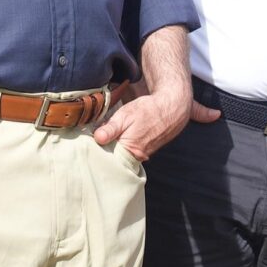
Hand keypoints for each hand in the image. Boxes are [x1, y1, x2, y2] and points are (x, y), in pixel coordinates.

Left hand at [94, 88, 212, 161]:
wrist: (172, 108)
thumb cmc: (148, 110)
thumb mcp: (125, 115)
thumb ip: (111, 128)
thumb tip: (98, 138)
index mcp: (130, 150)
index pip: (107, 157)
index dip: (100, 148)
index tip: (95, 140)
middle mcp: (137, 157)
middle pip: (115, 156)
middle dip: (108, 146)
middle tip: (105, 132)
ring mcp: (143, 155)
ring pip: (123, 153)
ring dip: (117, 144)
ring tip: (118, 130)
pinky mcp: (147, 151)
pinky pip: (131, 150)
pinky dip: (126, 143)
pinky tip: (128, 132)